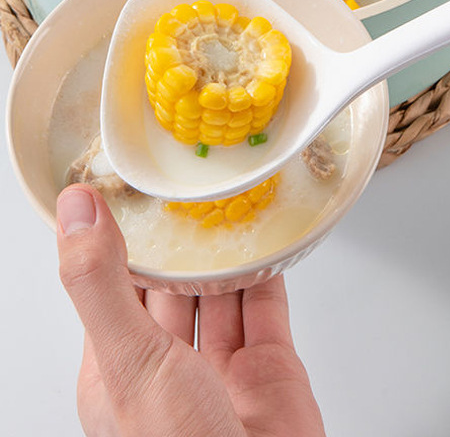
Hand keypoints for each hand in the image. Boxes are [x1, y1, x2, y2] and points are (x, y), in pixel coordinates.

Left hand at [56, 184, 325, 436]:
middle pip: (172, 285)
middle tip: (185, 184)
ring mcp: (223, 367)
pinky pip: (267, 306)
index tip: (125, 188)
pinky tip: (267, 241)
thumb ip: (101, 285)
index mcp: (120, 368)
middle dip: (179, 239)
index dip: (118, 238)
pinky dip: (270, 271)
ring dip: (226, 251)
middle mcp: (170, 366)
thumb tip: (75, 212)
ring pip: (221, 291)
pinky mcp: (270, 368)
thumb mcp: (129, 363)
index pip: (114, 287)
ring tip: (228, 200)